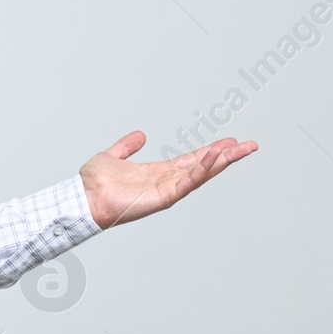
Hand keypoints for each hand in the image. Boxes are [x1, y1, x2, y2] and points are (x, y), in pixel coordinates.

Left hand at [80, 130, 256, 229]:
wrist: (83, 197)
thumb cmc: (94, 183)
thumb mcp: (113, 156)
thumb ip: (127, 146)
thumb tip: (141, 135)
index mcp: (157, 173)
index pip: (191, 160)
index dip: (210, 151)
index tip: (230, 142)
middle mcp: (165, 182)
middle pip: (203, 167)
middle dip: (227, 156)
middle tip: (249, 145)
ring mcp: (166, 190)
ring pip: (200, 174)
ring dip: (221, 162)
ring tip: (240, 149)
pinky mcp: (162, 198)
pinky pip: (186, 182)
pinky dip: (201, 171)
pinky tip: (215, 158)